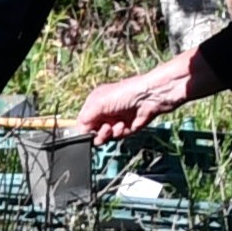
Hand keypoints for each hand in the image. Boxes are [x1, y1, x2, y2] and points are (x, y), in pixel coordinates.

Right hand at [76, 54, 201, 140]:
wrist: (150, 97)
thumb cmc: (124, 93)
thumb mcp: (100, 102)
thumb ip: (86, 117)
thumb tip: (80, 130)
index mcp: (95, 102)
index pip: (83, 120)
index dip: (84, 128)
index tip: (87, 133)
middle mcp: (104, 111)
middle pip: (92, 130)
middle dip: (96, 133)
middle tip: (104, 130)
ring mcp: (115, 119)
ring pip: (104, 136)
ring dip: (107, 134)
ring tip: (113, 127)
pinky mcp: (126, 128)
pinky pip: (117, 137)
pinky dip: (119, 133)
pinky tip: (123, 126)